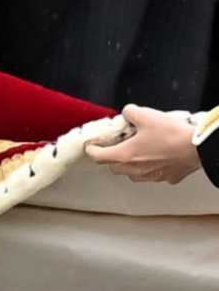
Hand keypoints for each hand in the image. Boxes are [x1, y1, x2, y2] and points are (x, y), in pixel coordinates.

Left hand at [84, 104, 201, 183]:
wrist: (198, 148)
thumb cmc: (172, 134)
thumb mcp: (146, 116)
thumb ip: (130, 112)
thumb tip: (127, 113)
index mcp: (124, 155)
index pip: (97, 156)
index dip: (92, 149)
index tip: (92, 145)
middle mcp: (134, 170)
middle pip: (113, 166)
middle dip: (112, 156)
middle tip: (118, 145)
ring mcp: (150, 176)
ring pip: (132, 173)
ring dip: (131, 163)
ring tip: (140, 150)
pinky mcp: (166, 178)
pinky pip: (153, 174)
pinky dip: (151, 167)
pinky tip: (159, 156)